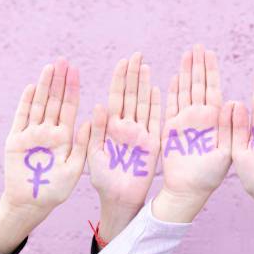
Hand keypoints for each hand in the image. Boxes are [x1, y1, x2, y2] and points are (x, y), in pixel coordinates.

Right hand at [0, 59, 89, 253]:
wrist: (32, 204)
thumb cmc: (57, 189)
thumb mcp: (76, 167)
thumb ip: (83, 144)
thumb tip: (92, 119)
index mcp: (66, 137)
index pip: (70, 107)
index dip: (74, 89)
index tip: (78, 71)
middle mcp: (50, 132)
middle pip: (55, 101)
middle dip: (59, 81)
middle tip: (63, 60)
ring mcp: (32, 135)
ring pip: (39, 105)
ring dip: (44, 86)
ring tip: (50, 67)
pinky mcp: (16, 141)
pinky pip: (21, 118)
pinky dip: (26, 103)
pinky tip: (32, 87)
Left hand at [88, 53, 160, 242]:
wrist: (119, 200)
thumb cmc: (103, 180)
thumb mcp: (93, 155)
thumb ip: (95, 132)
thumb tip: (97, 106)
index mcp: (111, 128)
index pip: (117, 97)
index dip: (120, 79)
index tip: (123, 60)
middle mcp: (127, 127)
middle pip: (132, 96)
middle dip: (134, 75)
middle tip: (137, 54)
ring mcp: (141, 134)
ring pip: (145, 105)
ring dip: (145, 85)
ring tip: (147, 65)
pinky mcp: (152, 144)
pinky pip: (156, 122)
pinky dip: (158, 106)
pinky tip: (159, 89)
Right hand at [155, 45, 231, 222]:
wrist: (189, 191)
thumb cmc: (211, 176)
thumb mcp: (227, 152)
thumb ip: (230, 128)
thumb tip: (235, 102)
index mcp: (215, 120)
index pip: (213, 88)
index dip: (211, 70)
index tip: (211, 52)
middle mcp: (200, 117)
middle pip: (198, 84)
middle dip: (198, 65)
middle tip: (198, 45)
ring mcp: (184, 122)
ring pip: (184, 91)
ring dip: (185, 72)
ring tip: (187, 53)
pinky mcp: (170, 129)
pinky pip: (169, 106)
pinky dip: (171, 91)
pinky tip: (173, 76)